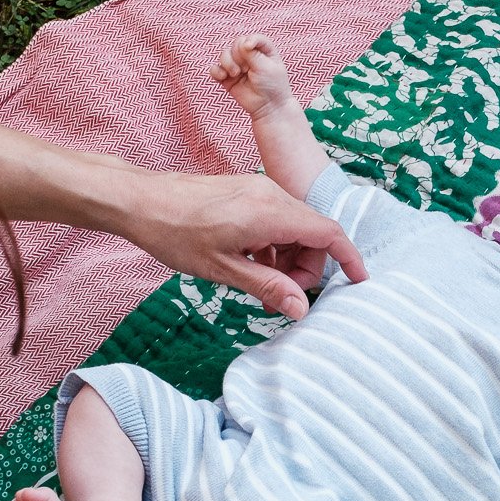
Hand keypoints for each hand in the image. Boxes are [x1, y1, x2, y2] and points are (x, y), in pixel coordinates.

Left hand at [121, 171, 366, 320]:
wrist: (141, 202)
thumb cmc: (176, 233)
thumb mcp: (224, 270)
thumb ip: (268, 287)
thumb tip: (302, 309)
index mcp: (271, 213)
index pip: (328, 233)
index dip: (348, 258)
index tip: (358, 282)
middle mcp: (271, 195)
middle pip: (313, 234)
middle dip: (307, 269)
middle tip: (282, 298)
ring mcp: (258, 191)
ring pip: (294, 229)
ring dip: (288, 261)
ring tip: (263, 289)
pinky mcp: (246, 194)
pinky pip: (275, 221)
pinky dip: (273, 247)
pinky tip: (251, 267)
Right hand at [211, 36, 296, 120]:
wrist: (268, 108)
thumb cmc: (272, 86)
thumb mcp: (266, 67)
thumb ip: (252, 54)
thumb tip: (242, 43)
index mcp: (263, 51)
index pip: (252, 38)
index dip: (248, 40)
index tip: (248, 47)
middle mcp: (250, 57)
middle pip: (236, 44)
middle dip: (238, 55)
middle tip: (245, 69)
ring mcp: (238, 67)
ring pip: (224, 54)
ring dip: (227, 62)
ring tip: (235, 74)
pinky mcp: (228, 79)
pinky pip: (215, 69)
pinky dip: (216, 71)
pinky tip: (223, 77)